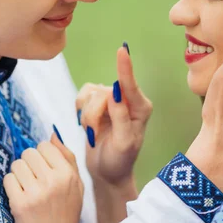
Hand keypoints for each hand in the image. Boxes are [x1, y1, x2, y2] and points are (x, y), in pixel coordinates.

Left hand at [3, 134, 82, 222]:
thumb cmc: (65, 212)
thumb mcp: (76, 185)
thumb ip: (68, 158)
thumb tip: (53, 134)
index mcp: (68, 174)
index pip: (45, 145)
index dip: (41, 155)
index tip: (43, 167)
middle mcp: (53, 180)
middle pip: (29, 152)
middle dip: (29, 163)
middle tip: (34, 179)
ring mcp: (35, 192)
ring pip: (16, 164)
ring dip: (18, 174)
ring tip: (27, 188)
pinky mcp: (20, 204)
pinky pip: (7, 179)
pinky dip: (11, 186)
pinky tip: (19, 196)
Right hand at [77, 46, 152, 186]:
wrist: (107, 172)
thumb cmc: (119, 161)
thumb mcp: (123, 143)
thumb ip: (121, 118)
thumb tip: (116, 94)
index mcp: (141, 108)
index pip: (130, 86)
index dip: (124, 68)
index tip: (122, 50)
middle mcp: (128, 100)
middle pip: (103, 94)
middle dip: (94, 115)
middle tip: (95, 135)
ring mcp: (111, 99)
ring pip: (90, 95)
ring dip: (87, 116)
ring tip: (94, 133)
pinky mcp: (96, 101)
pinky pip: (82, 96)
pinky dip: (80, 111)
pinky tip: (88, 125)